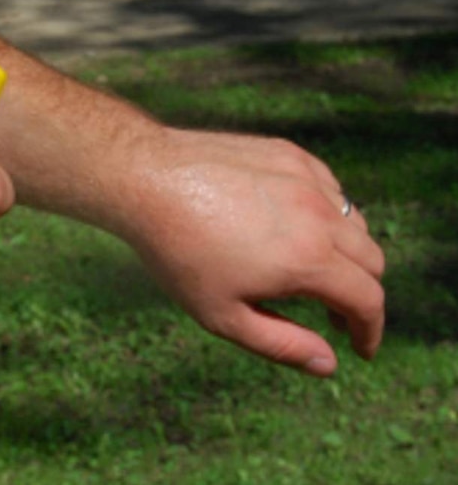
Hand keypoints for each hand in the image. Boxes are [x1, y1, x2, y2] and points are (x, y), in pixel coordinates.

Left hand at [122, 128, 384, 376]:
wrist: (146, 181)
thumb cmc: (179, 254)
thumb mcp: (223, 315)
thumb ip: (281, 344)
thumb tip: (329, 364)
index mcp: (308, 259)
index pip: (368, 299)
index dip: (370, 331)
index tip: (359, 349)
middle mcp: (319, 214)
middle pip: (371, 259)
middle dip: (361, 294)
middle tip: (333, 316)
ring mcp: (306, 178)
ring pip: (354, 221)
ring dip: (346, 253)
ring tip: (311, 272)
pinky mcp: (289, 154)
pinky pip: (329, 187)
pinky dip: (327, 213)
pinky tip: (294, 227)